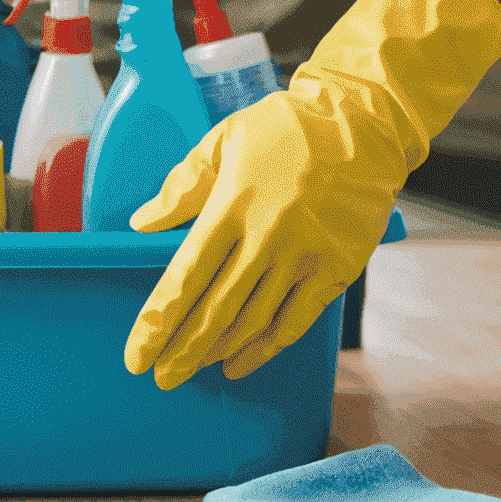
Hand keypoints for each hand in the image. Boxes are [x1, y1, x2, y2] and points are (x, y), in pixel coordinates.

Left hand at [124, 0, 500, 388]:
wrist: (363, 124)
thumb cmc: (287, 128)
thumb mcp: (223, 141)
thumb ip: (182, 186)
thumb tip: (142, 223)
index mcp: (231, 207)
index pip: (184, 278)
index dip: (157, 322)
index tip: (136, 354)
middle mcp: (266, 239)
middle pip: (215, 310)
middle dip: (181, 350)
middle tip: (160, 377)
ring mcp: (304, 258)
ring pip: (252, 321)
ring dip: (217, 352)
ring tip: (190, 369)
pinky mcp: (335, 269)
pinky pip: (295, 321)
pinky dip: (265, 347)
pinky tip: (240, 362)